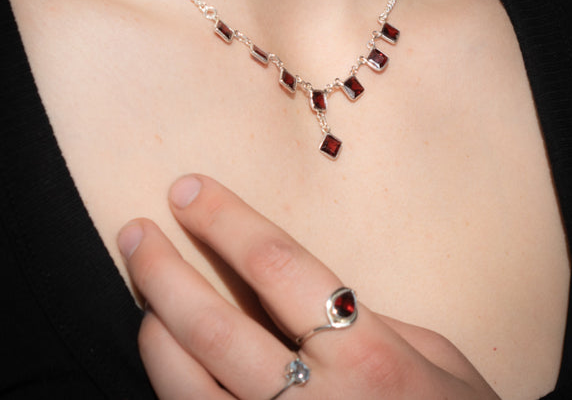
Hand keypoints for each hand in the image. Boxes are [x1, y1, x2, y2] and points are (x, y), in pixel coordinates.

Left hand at [118, 175, 499, 398]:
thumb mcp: (437, 357)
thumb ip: (371, 320)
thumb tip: (303, 295)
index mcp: (369, 356)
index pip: (277, 266)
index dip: (225, 220)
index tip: (188, 191)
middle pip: (215, 326)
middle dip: (164, 272)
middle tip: (135, 233)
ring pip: (188, 388)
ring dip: (157, 330)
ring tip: (146, 293)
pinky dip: (173, 385)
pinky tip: (168, 355)